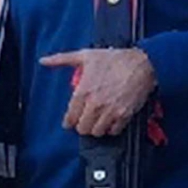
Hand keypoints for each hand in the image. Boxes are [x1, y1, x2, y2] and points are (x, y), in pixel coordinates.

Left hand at [43, 46, 157, 137]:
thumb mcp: (85, 56)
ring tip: (97, 123)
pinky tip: (111, 123)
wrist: (143, 63)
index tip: (70, 123)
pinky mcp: (125, 114)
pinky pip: (115, 131)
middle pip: (82, 128)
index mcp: (83, 92)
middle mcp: (95, 104)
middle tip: (85, 122)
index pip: (70, 117)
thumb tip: (44, 61)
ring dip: (96, 129)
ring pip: (97, 132)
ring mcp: (110, 111)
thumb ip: (61, 59)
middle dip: (82, 126)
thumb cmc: (115, 59)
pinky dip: (112, 129)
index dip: (69, 122)